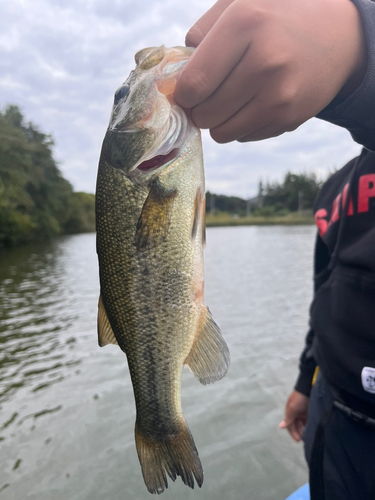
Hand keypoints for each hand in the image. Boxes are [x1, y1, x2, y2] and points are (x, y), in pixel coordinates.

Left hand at [174, 0, 366, 142]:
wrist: (337, 38)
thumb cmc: (277, 19)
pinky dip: (239, 125)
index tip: (186, 90)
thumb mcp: (239, 4)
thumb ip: (202, 33)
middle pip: (204, 113)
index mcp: (246, 23)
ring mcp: (279, 96)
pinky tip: (252, 103)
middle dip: (198, 108)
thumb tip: (177, 75)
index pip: (193, 83)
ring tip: (229, 99)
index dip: (183, 93)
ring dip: (218, 120)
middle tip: (208, 94)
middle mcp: (265, 62)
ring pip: (221, 133)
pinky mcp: (288, 119)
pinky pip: (242, 137)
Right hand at [279, 390, 308, 441]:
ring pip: (303, 424)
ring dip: (304, 430)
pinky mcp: (309, 411)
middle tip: (305, 440)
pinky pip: (308, 421)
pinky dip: (309, 426)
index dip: (293, 433)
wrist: (309, 388)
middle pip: (296, 426)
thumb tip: (281, 426)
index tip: (298, 440)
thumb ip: (288, 419)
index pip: (289, 425)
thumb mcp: (292, 408)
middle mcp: (296, 413)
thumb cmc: (299, 399)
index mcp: (290, 412)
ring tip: (309, 436)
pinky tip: (312, 430)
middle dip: (299, 433)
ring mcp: (303, 412)